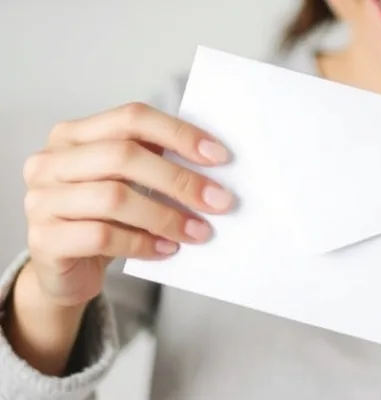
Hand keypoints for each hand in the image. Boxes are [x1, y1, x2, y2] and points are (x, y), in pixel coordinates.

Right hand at [22, 102, 234, 307]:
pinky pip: (102, 236)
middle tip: (219, 201)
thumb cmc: (103, 219)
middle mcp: (50, 161)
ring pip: (114, 198)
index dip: (179, 133)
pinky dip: (143, 243)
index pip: (131, 118)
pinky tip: (167, 249)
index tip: (219, 156)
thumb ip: (154, 163)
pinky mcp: (43, 240)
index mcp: (73, 135)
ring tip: (199, 231)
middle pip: (123, 156)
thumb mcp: (126, 183)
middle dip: (179, 179)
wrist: (65, 272)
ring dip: (167, 216)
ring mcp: (41, 200)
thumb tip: (212, 162)